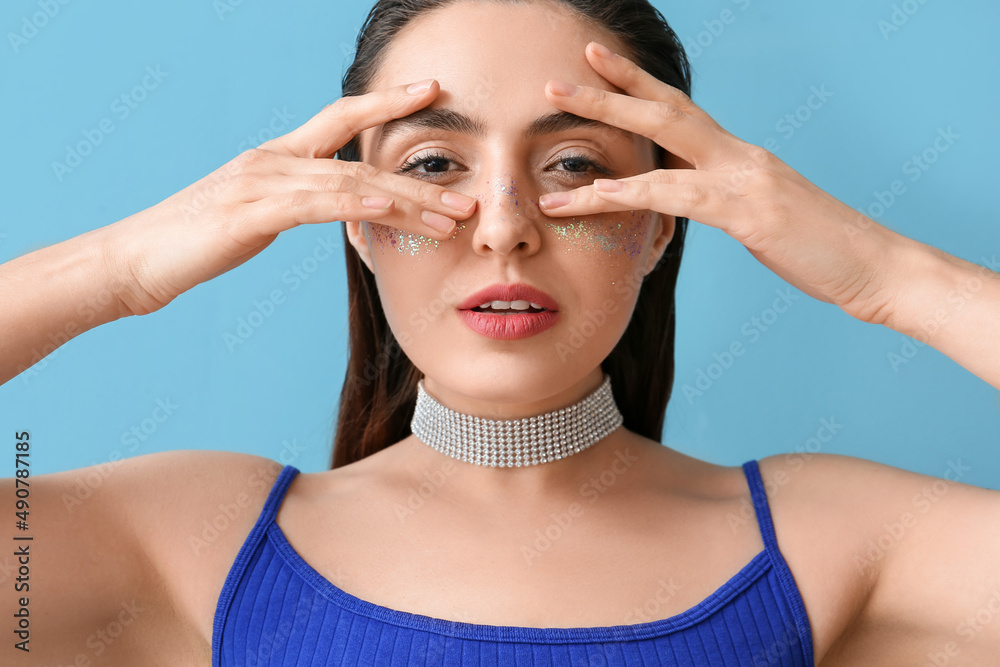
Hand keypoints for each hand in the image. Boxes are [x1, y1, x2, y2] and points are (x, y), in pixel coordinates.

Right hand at [101, 79, 475, 316]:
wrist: (137, 259)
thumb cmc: (195, 242)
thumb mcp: (254, 216)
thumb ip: (296, 205)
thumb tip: (338, 211)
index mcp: (277, 157)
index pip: (339, 119)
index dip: (385, 103)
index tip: (430, 92)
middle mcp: (274, 159)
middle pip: (361, 157)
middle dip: (420, 175)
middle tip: (470, 189)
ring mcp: (263, 181)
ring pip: (352, 183)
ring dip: (409, 201)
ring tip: (455, 218)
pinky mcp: (253, 210)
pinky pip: (319, 204)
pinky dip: (361, 206)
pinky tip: (394, 212)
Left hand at [537, 41, 912, 325]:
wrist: (876, 267)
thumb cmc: (818, 248)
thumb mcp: (762, 216)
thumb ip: (723, 201)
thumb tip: (690, 202)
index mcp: (739, 158)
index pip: (680, 113)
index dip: (637, 88)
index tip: (598, 69)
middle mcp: (738, 156)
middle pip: (665, 109)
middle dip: (610, 89)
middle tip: (558, 80)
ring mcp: (745, 178)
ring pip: (663, 140)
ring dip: (606, 120)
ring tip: (555, 111)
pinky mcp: (750, 211)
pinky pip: (683, 194)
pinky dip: (638, 190)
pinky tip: (601, 190)